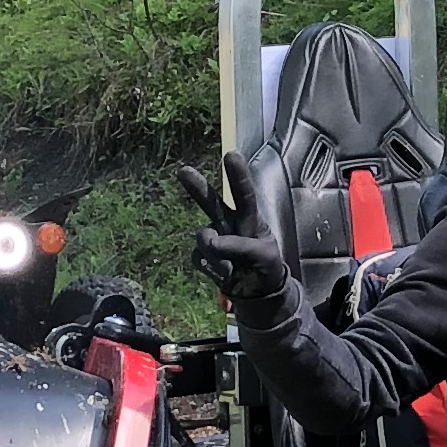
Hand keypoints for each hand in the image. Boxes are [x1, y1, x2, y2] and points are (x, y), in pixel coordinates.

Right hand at [176, 158, 296, 317]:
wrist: (256, 291)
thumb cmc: (264, 266)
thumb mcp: (263, 257)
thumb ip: (240, 246)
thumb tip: (209, 242)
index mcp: (249, 218)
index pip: (245, 195)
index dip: (238, 176)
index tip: (231, 155)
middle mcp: (228, 223)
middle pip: (211, 203)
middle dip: (198, 187)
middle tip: (183, 171)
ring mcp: (213, 238)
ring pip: (203, 237)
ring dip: (215, 252)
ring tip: (233, 266)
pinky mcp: (202, 256)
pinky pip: (199, 259)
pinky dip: (212, 269)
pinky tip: (225, 273)